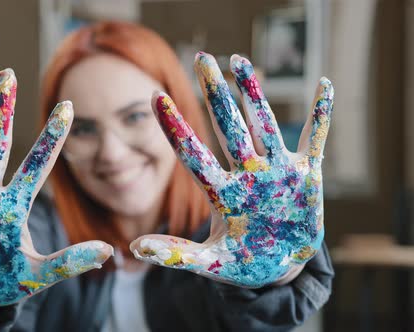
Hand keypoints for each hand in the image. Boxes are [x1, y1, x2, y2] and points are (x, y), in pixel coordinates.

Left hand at [130, 53, 332, 287]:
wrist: (280, 269)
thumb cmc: (242, 263)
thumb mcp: (209, 262)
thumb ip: (176, 254)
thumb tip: (135, 247)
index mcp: (221, 193)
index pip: (192, 153)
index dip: (175, 127)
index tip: (155, 97)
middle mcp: (246, 174)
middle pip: (227, 127)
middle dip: (215, 94)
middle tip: (202, 59)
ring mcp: (276, 171)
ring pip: (264, 125)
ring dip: (255, 94)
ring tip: (240, 61)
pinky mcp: (306, 176)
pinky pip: (315, 139)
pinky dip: (321, 115)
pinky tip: (323, 86)